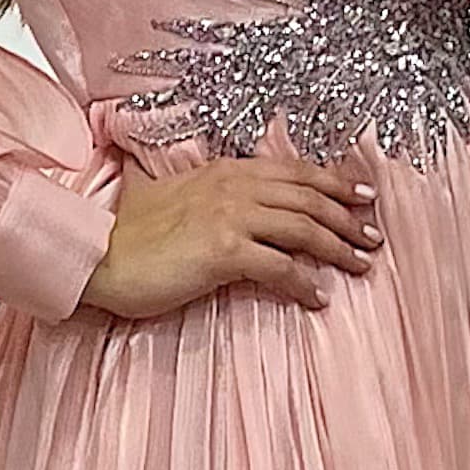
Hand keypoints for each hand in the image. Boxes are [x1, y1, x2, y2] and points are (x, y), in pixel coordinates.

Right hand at [83, 150, 382, 324]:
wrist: (97, 253)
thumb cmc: (128, 234)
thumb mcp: (172, 196)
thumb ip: (205, 194)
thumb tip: (225, 207)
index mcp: (224, 171)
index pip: (294, 172)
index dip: (334, 183)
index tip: (363, 197)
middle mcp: (232, 187)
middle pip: (308, 197)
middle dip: (347, 217)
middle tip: (373, 235)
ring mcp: (229, 217)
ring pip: (303, 227)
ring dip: (337, 248)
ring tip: (359, 265)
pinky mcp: (223, 252)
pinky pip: (280, 267)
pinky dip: (304, 283)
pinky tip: (318, 298)